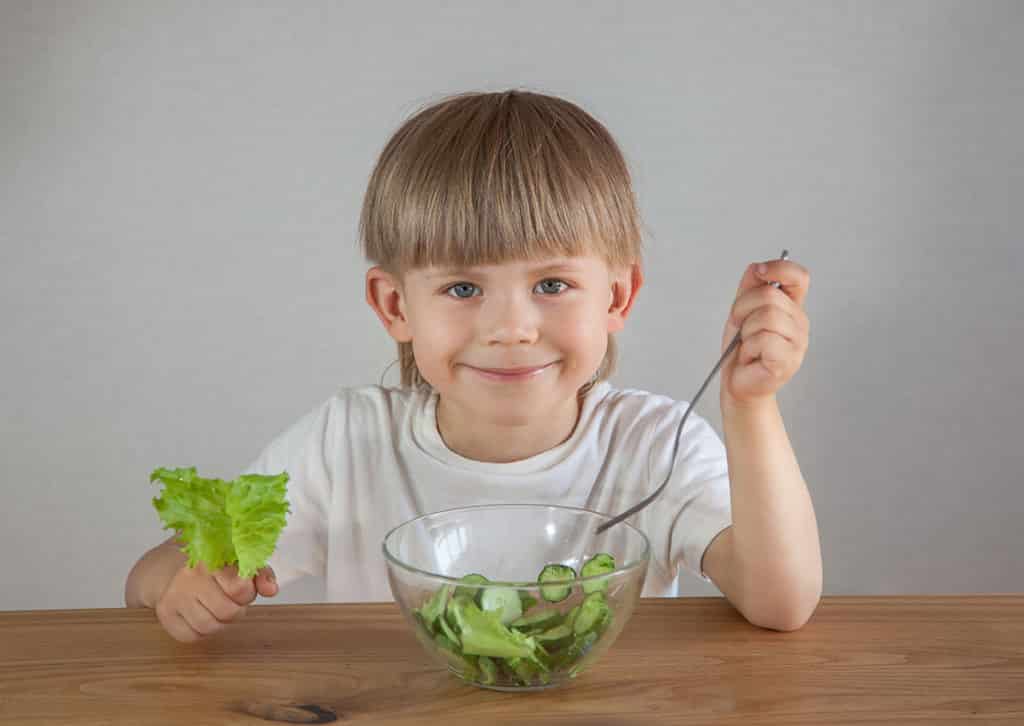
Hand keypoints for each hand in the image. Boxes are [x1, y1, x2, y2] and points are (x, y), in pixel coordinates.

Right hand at [154, 561, 277, 642]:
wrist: (168, 569)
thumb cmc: (211, 568)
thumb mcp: (239, 563)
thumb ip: (260, 574)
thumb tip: (272, 590)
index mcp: (213, 558)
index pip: (240, 588)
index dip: (247, 593)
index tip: (242, 587)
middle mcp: (190, 576)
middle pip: (228, 611)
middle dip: (235, 610)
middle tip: (230, 601)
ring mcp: (175, 595)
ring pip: (210, 627)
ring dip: (219, 622)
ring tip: (215, 608)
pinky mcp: (164, 614)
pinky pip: (192, 636)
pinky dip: (201, 632)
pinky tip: (199, 615)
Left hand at [720, 258, 809, 407]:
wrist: (737, 383)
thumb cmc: (741, 350)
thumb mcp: (741, 311)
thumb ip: (749, 287)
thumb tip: (757, 267)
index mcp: (791, 307)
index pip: (799, 276)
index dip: (779, 267)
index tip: (759, 272)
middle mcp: (798, 322)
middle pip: (770, 295)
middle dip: (743, 308)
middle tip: (741, 327)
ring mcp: (797, 342)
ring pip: (767, 316)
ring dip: (746, 331)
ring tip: (747, 344)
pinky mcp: (787, 360)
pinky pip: (764, 339)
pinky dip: (749, 348)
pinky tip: (752, 357)